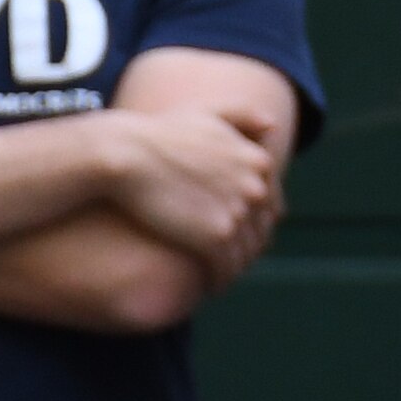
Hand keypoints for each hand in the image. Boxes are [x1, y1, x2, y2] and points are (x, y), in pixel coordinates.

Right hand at [109, 108, 282, 279]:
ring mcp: (238, 214)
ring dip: (234, 269)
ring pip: (245, 255)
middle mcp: (256, 188)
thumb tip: (272, 125)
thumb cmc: (160, 132)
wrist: (128, 155)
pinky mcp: (215, 238)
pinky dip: (219, 281)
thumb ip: (242, 115)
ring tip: (218, 277)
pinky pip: (226, 270)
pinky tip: (208, 287)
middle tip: (229, 262)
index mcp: (259, 161)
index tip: (238, 236)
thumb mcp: (207, 113)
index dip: (255, 224)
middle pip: (261, 232)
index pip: (271, 205)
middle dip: (246, 249)